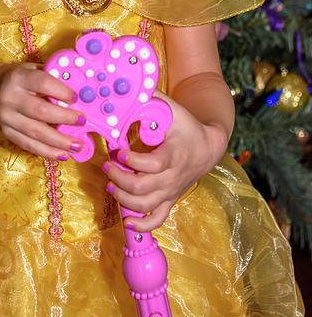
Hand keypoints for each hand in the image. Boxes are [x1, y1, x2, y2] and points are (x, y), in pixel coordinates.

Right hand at [0, 62, 84, 159]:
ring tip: (77, 145)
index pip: (43, 83)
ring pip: (35, 132)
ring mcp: (6, 117)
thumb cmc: (19, 78)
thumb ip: (53, 78)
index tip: (76, 98)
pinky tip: (62, 154)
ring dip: (59, 141)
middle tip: (82, 122)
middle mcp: (10, 97)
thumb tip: (81, 93)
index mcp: (19, 77)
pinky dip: (46, 151)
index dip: (62, 92)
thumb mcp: (33, 69)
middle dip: (65, 118)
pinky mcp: (6, 132)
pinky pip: (28, 145)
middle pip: (41, 111)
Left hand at [103, 92, 227, 231]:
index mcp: (174, 155)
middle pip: (142, 188)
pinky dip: (141, 225)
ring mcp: (170, 192)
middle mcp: (172, 177)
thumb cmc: (186, 126)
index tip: (119, 150)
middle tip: (109, 164)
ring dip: (123, 199)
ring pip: (145, 206)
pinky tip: (126, 222)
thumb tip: (125, 91)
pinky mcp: (169, 200)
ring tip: (111, 184)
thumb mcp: (171, 110)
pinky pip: (157, 220)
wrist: (208, 146)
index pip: (152, 165)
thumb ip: (149, 101)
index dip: (131, 161)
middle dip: (119, 178)